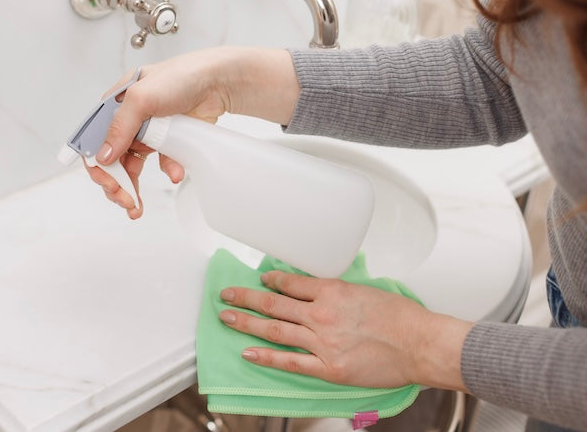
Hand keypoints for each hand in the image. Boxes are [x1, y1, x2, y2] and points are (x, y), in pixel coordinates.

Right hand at [86, 46, 297, 218]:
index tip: (107, 183)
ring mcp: (148, 132)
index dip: (96, 164)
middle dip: (114, 182)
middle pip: (111, 158)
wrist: (217, 82)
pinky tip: (175, 174)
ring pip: (132, 166)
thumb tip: (103, 157)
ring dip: (132, 187)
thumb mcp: (142, 98)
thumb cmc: (180, 77)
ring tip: (136, 206)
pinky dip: (167, 171)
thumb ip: (120, 127)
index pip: (94, 139)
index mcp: (114, 105)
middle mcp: (129, 120)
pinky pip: (161, 163)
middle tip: (123, 199)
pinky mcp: (168, 141)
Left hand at [218, 270, 473, 390]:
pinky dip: (267, 357)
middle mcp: (322, 314)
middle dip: (245, 298)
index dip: (270, 281)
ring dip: (247, 323)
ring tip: (227, 318)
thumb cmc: (401, 317)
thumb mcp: (364, 290)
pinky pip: (290, 361)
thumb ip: (337, 291)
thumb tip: (317, 290)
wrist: (421, 344)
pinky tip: (249, 352)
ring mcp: (323, 342)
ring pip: (275, 330)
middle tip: (226, 295)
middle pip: (273, 304)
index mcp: (332, 291)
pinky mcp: (328, 367)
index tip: (260, 280)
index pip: (289, 283)